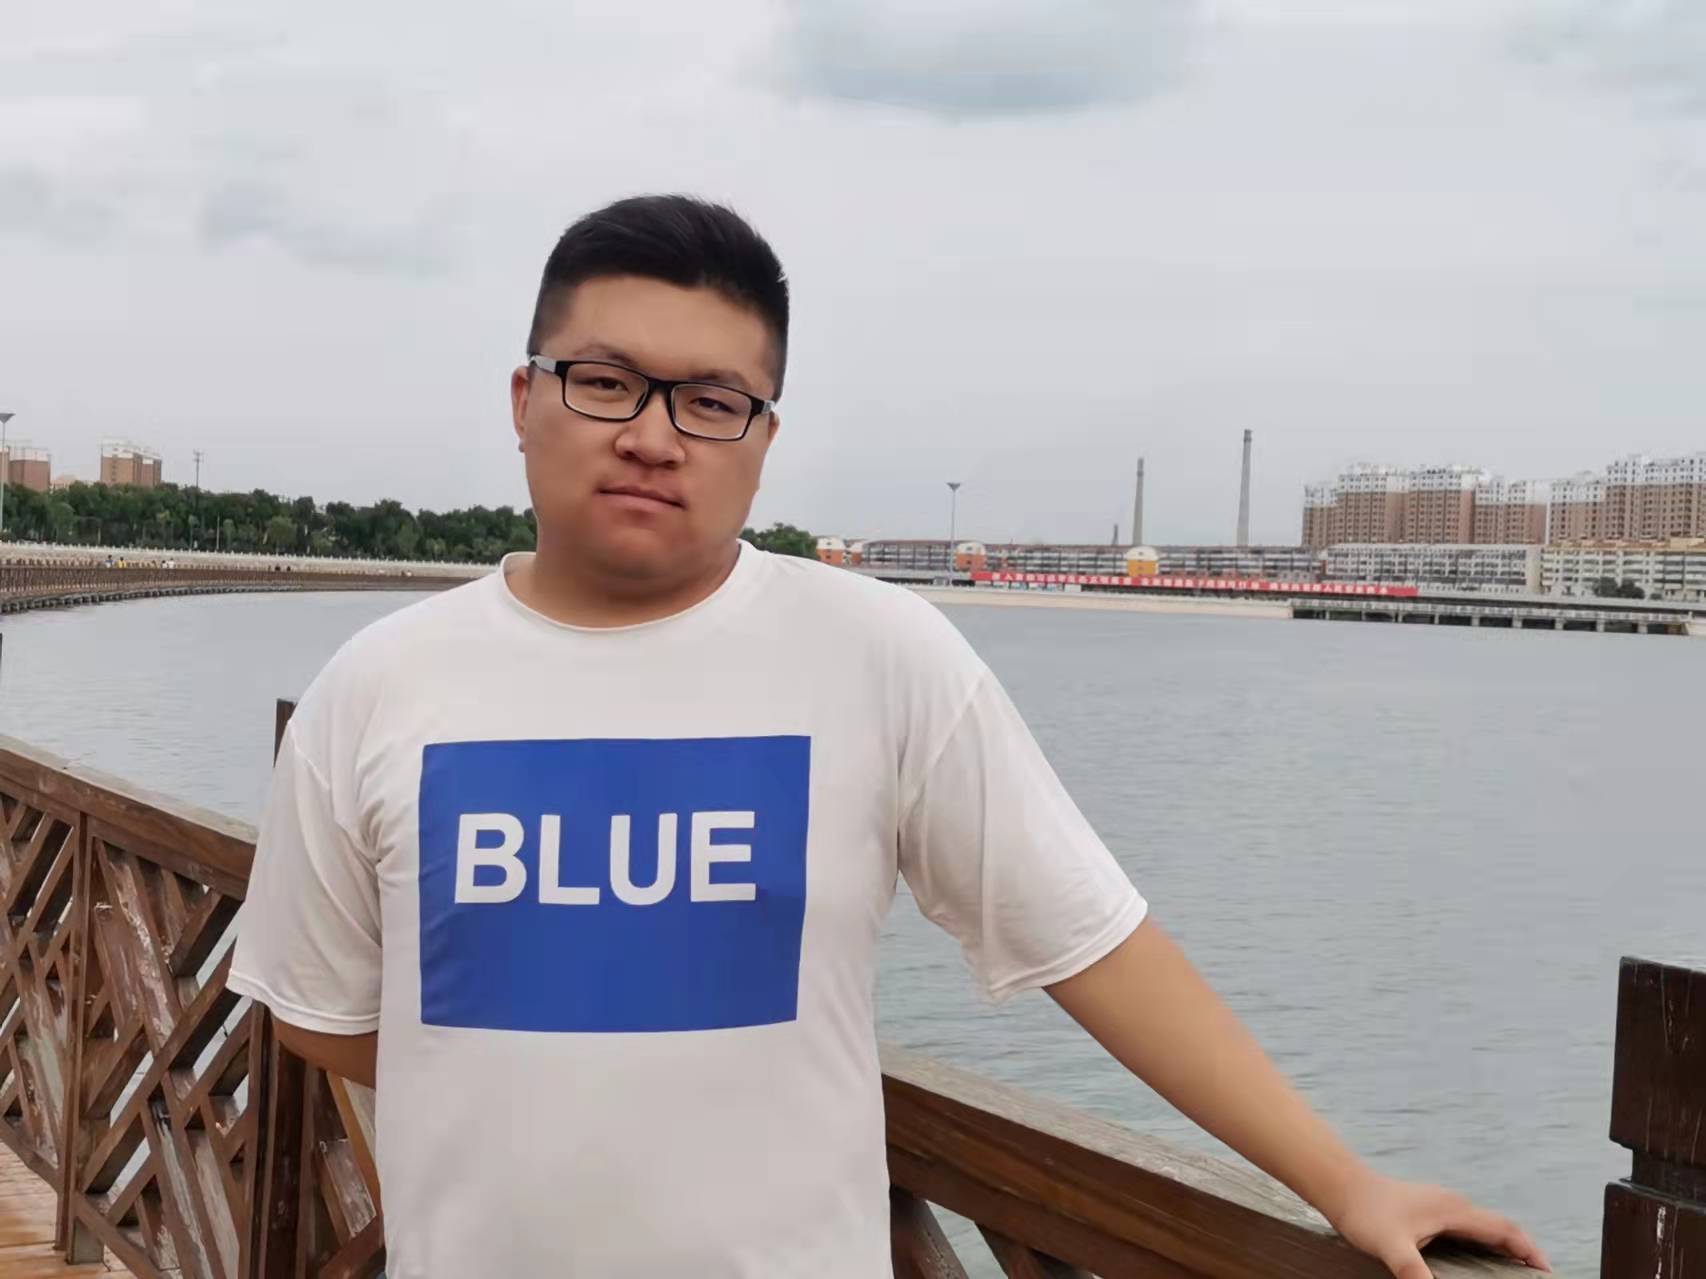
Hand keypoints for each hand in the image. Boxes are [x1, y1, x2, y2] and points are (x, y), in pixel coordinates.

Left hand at [1325, 1169, 1551, 1277]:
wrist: (1341, 1187)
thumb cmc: (1366, 1213)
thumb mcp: (1392, 1248)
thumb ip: (1413, 1271)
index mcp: (1454, 1210)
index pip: (1504, 1228)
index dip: (1528, 1249)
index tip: (1547, 1270)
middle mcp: (1452, 1204)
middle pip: (1498, 1227)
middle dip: (1521, 1250)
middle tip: (1536, 1276)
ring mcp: (1440, 1204)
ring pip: (1482, 1226)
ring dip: (1502, 1246)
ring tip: (1514, 1272)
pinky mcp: (1427, 1209)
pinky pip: (1466, 1227)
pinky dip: (1482, 1243)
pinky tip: (1474, 1260)